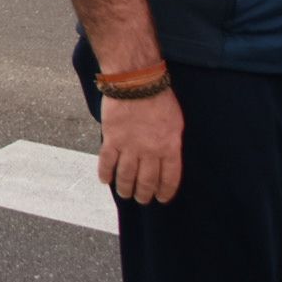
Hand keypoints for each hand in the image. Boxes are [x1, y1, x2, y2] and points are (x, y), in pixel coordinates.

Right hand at [98, 90, 183, 204]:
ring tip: (125, 194)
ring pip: (126, 175)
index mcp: (169, 148)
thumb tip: (167, 156)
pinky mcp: (112, 139)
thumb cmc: (160, 99)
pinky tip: (104, 180)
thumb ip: (171, 143)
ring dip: (125, 188)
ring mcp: (129, 147)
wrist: (136, 82)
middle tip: (142, 199)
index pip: (169, 178)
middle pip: (146, 181)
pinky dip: (105, 173)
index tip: (161, 198)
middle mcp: (150, 152)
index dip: (165, 191)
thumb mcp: (176, 123)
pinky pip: (107, 161)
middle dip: (144, 194)